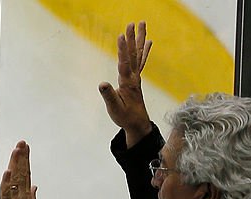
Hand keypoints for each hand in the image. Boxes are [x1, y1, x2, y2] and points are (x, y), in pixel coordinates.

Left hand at [0, 141, 37, 198]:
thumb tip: (34, 187)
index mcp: (25, 197)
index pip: (25, 174)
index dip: (25, 160)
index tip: (25, 147)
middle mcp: (22, 197)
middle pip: (22, 174)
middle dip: (22, 157)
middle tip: (22, 143)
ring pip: (16, 180)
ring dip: (17, 165)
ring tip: (17, 151)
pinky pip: (6, 194)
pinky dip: (7, 183)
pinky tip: (7, 172)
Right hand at [98, 21, 152, 145]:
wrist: (138, 123)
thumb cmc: (124, 116)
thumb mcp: (114, 108)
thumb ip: (109, 96)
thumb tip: (102, 84)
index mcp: (127, 82)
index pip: (124, 62)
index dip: (122, 49)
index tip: (121, 35)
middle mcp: (133, 77)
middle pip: (133, 54)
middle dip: (132, 38)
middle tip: (132, 23)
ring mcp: (136, 77)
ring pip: (138, 54)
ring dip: (139, 39)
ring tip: (142, 25)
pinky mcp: (136, 79)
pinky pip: (141, 61)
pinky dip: (145, 50)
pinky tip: (148, 42)